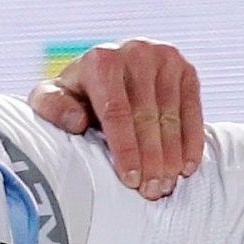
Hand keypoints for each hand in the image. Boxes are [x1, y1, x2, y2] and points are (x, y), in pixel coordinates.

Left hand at [27, 38, 203, 198]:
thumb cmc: (76, 94)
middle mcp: (135, 52)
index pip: (116, 112)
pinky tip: (187, 166)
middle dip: (150, 159)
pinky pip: (193, 111)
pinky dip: (191, 141)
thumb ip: (51, 107)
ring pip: (170, 117)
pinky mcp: (185, 69)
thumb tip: (76, 121)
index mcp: (101, 60)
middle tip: (152, 191)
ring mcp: (164, 58)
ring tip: (167, 185)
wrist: (105, 69)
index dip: (125, 148)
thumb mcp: (50, 98)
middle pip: (146, 116)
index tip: (130, 180)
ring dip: (172, 156)